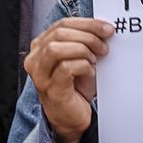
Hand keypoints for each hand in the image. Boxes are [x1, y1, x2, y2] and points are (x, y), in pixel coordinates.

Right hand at [23, 18, 111, 142]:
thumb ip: (84, 41)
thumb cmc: (75, 87)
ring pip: (57, 48)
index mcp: (40, 47)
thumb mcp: (79, 58)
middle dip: (87, 36)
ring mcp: (40, 75)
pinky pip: (66, 68)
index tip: (107, 28)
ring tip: (95, 59)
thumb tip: (103, 28)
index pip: (61, 24)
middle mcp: (35, 59)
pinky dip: (83, 66)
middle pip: (59, 33)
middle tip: (104, 46)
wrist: (72, 118)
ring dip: (82, 50)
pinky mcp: (51, 89)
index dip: (86, 24)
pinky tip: (91, 72)